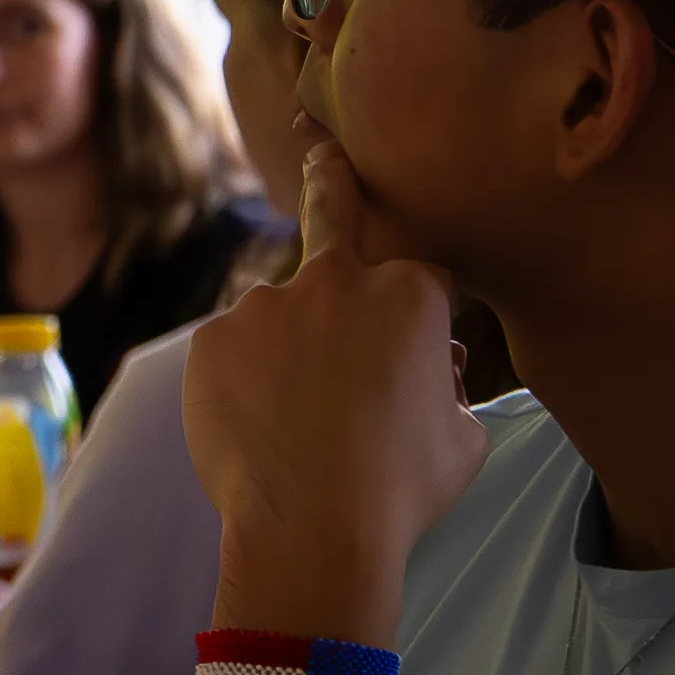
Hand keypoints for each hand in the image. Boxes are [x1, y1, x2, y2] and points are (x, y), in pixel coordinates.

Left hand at [184, 141, 488, 635]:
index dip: (422, 318)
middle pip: (335, 220)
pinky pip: (235, 354)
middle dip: (331, 177)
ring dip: (288, 353)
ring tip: (298, 427)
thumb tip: (429, 372)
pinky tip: (260, 430)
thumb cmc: (401, 488)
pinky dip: (244, 382)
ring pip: (280, 319)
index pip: (419, 277)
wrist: (314, 530)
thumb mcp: (463, 433)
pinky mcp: (211, 339)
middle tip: (318, 145)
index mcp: (409, 292)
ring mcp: (265, 306)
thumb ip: (445, 383)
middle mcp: (335, 281)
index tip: (418, 347)